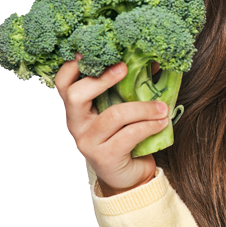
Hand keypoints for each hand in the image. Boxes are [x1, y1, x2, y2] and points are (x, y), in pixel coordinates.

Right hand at [55, 56, 166, 195]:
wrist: (127, 174)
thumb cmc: (124, 136)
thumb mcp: (123, 107)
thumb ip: (131, 85)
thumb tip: (152, 62)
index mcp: (78, 107)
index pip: (63, 82)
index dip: (75, 65)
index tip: (97, 51)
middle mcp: (76, 123)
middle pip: (77, 95)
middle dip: (103, 79)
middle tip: (126, 68)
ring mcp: (88, 141)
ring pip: (113, 115)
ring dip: (143, 107)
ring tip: (162, 107)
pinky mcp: (104, 157)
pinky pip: (129, 135)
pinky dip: (150, 125)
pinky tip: (162, 122)